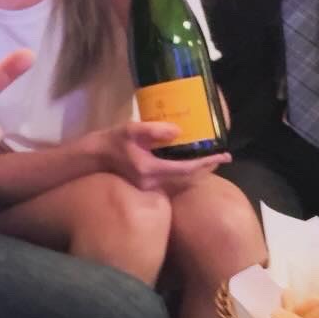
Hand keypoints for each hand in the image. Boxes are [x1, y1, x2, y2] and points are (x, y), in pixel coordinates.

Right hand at [87, 121, 229, 192]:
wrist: (94, 158)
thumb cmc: (112, 141)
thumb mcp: (131, 129)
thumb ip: (154, 129)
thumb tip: (178, 131)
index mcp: (150, 170)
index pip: (186, 169)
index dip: (207, 162)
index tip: (224, 155)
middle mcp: (152, 183)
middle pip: (188, 178)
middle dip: (207, 167)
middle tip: (223, 157)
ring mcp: (150, 187)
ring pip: (181, 181)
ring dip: (197, 171)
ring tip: (211, 159)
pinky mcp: (148, 186)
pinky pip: (173, 180)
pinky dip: (186, 172)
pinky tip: (191, 163)